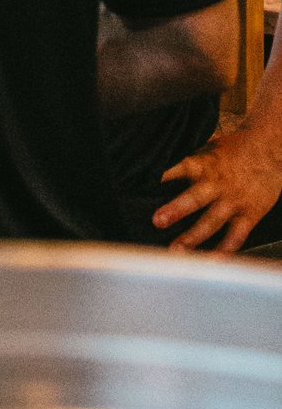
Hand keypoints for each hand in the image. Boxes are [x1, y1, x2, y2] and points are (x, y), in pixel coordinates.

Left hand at [155, 121, 281, 253]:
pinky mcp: (250, 214)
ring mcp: (234, 201)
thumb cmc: (234, 149)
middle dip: (176, 210)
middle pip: (195, 198)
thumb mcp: (209, 147)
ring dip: (194, 237)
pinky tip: (212, 261)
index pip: (179, 168)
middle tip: (157, 221)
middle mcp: (218, 184)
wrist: (272, 148)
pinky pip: (236, 236)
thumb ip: (187, 158)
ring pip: (212, 221)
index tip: (141, 184)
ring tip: (175, 251)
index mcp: (205, 164)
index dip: (162, 176)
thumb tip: (154, 160)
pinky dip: (225, 250)